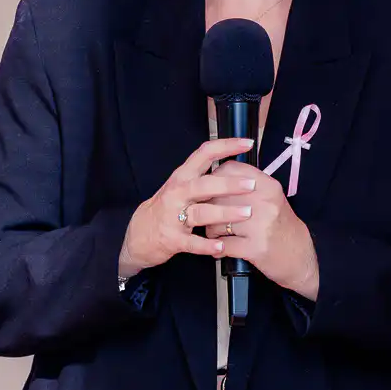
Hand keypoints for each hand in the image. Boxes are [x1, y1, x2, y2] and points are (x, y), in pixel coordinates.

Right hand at [119, 139, 257, 276]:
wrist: (138, 234)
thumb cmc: (167, 207)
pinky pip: (192, 242)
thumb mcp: (181, 186)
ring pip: (202, 212)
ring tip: (246, 213)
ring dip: (225, 212)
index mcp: (183, 176)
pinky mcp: (172, 239)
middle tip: (252, 184)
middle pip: (205, 184)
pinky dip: (207, 245)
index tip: (247, 143)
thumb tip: (237, 168)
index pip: (205, 154)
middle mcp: (177, 192)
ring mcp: (173, 216)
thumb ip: (204, 177)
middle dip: (230, 184)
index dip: (227, 146)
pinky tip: (222, 246)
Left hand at [206, 161, 319, 300]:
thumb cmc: (280, 226)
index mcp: (268, 186)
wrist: (300, 256)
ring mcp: (261, 226)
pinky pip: (223, 245)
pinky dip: (218, 249)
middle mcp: (265, 202)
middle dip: (208, 208)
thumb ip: (247, 185)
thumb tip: (216, 178)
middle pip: (219, 196)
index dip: (214, 179)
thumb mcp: (271, 198)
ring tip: (216, 234)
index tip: (211, 189)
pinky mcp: (256, 248)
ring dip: (211, 231)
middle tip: (208, 216)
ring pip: (217, 222)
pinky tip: (220, 249)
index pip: (230, 170)